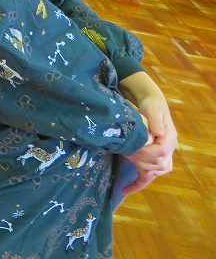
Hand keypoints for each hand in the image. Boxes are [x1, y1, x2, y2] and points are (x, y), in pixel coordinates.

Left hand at [121, 78, 176, 194]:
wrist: (151, 104)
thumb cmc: (151, 106)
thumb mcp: (152, 109)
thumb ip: (155, 120)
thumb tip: (158, 133)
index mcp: (169, 138)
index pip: (160, 152)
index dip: (146, 153)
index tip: (131, 151)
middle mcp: (168, 150)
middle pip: (158, 165)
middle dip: (141, 162)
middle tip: (125, 154)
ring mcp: (162, 156)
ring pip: (155, 172)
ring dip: (140, 173)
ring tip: (127, 168)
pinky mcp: (152, 160)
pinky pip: (148, 177)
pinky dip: (138, 184)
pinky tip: (125, 190)